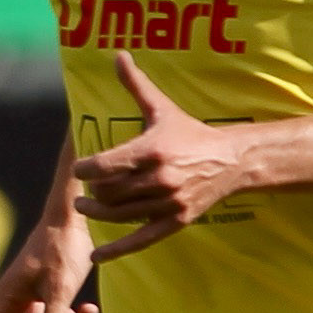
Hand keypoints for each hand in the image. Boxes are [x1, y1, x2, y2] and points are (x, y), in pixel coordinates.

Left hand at [72, 54, 254, 261]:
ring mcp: (167, 203)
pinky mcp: (175, 222)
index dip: (85, 170)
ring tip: (87, 207)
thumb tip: (116, 54)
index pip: (103, 166)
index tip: (81, 169)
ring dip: (97, 213)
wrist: (231, 161)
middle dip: (92, 191)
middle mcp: (158, 178)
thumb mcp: (161, 108)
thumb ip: (136, 85)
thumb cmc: (190, 133)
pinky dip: (116, 250)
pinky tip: (96, 257)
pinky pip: (139, 240)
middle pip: (107, 192)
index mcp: (151, 150)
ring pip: (118, 215)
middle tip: (86, 189)